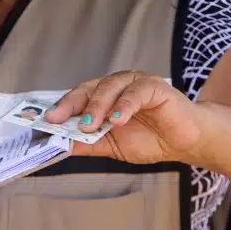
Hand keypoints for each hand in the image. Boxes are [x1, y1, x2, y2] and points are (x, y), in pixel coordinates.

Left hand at [46, 71, 205, 164]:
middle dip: (73, 105)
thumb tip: (59, 145)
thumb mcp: (111, 145)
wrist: (184, 142)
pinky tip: (118, 119)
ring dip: (97, 107)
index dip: (62, 107)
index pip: (78, 97)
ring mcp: (135, 84)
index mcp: (104, 97)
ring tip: (90, 125)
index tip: (47, 120)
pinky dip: (124, 105)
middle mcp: (117, 86)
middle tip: (61, 121)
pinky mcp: (155, 87)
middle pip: (89, 89)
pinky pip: (136, 93)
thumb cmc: (150, 138)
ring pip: (110, 87)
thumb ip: (87, 143)